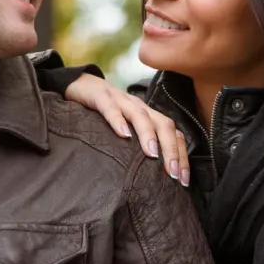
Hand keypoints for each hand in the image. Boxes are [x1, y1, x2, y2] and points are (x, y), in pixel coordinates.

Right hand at [64, 75, 189, 185]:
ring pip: (141, 116)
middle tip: (173, 174)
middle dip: (171, 150)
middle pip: (163, 125)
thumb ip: (137, 146)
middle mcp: (139, 107)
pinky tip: (122, 135)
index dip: (181, 156)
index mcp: (149, 116)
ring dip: (149, 136)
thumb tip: (151, 177)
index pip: (173, 134)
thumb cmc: (105, 112)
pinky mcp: (101, 97)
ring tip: (153, 155)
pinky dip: (118, 121)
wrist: (79, 83)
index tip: (183, 180)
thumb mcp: (125, 129)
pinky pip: (111, 108)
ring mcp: (121, 101)